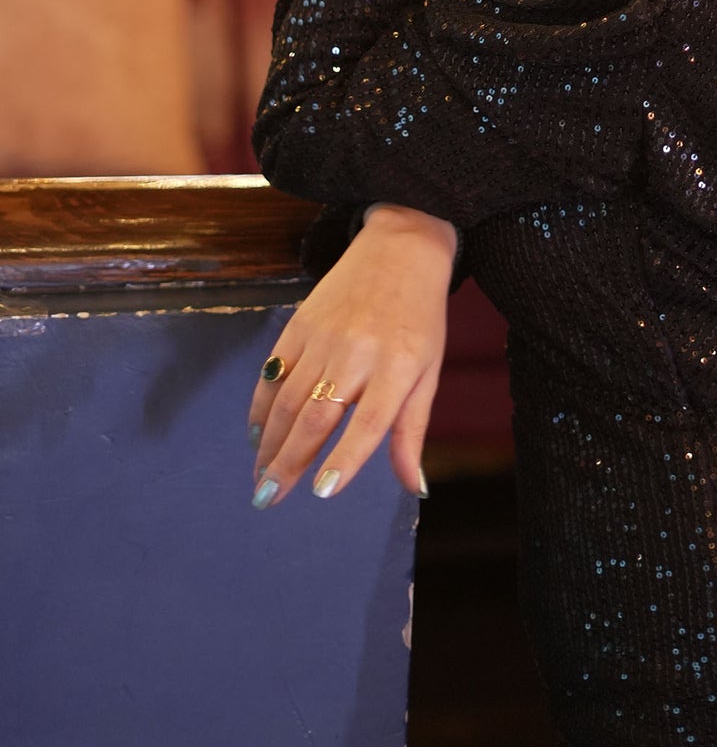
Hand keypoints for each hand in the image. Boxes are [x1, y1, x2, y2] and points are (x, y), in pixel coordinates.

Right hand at [248, 204, 455, 507]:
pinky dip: (261, 407)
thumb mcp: (428, 371)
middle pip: (316, 416)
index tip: (321, 492)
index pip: (369, 422)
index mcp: (397, 365)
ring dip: (270, 444)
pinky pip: (273, 371)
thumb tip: (414, 487)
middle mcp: (357, 352)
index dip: (345, 458)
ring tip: (261, 478)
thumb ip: (412, 431)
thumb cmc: (420, 317)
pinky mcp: (299, 322)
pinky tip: (257, 435)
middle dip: (288, 463)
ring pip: (287, 399)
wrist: (400, 247)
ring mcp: (324, 336)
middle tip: (268, 499)